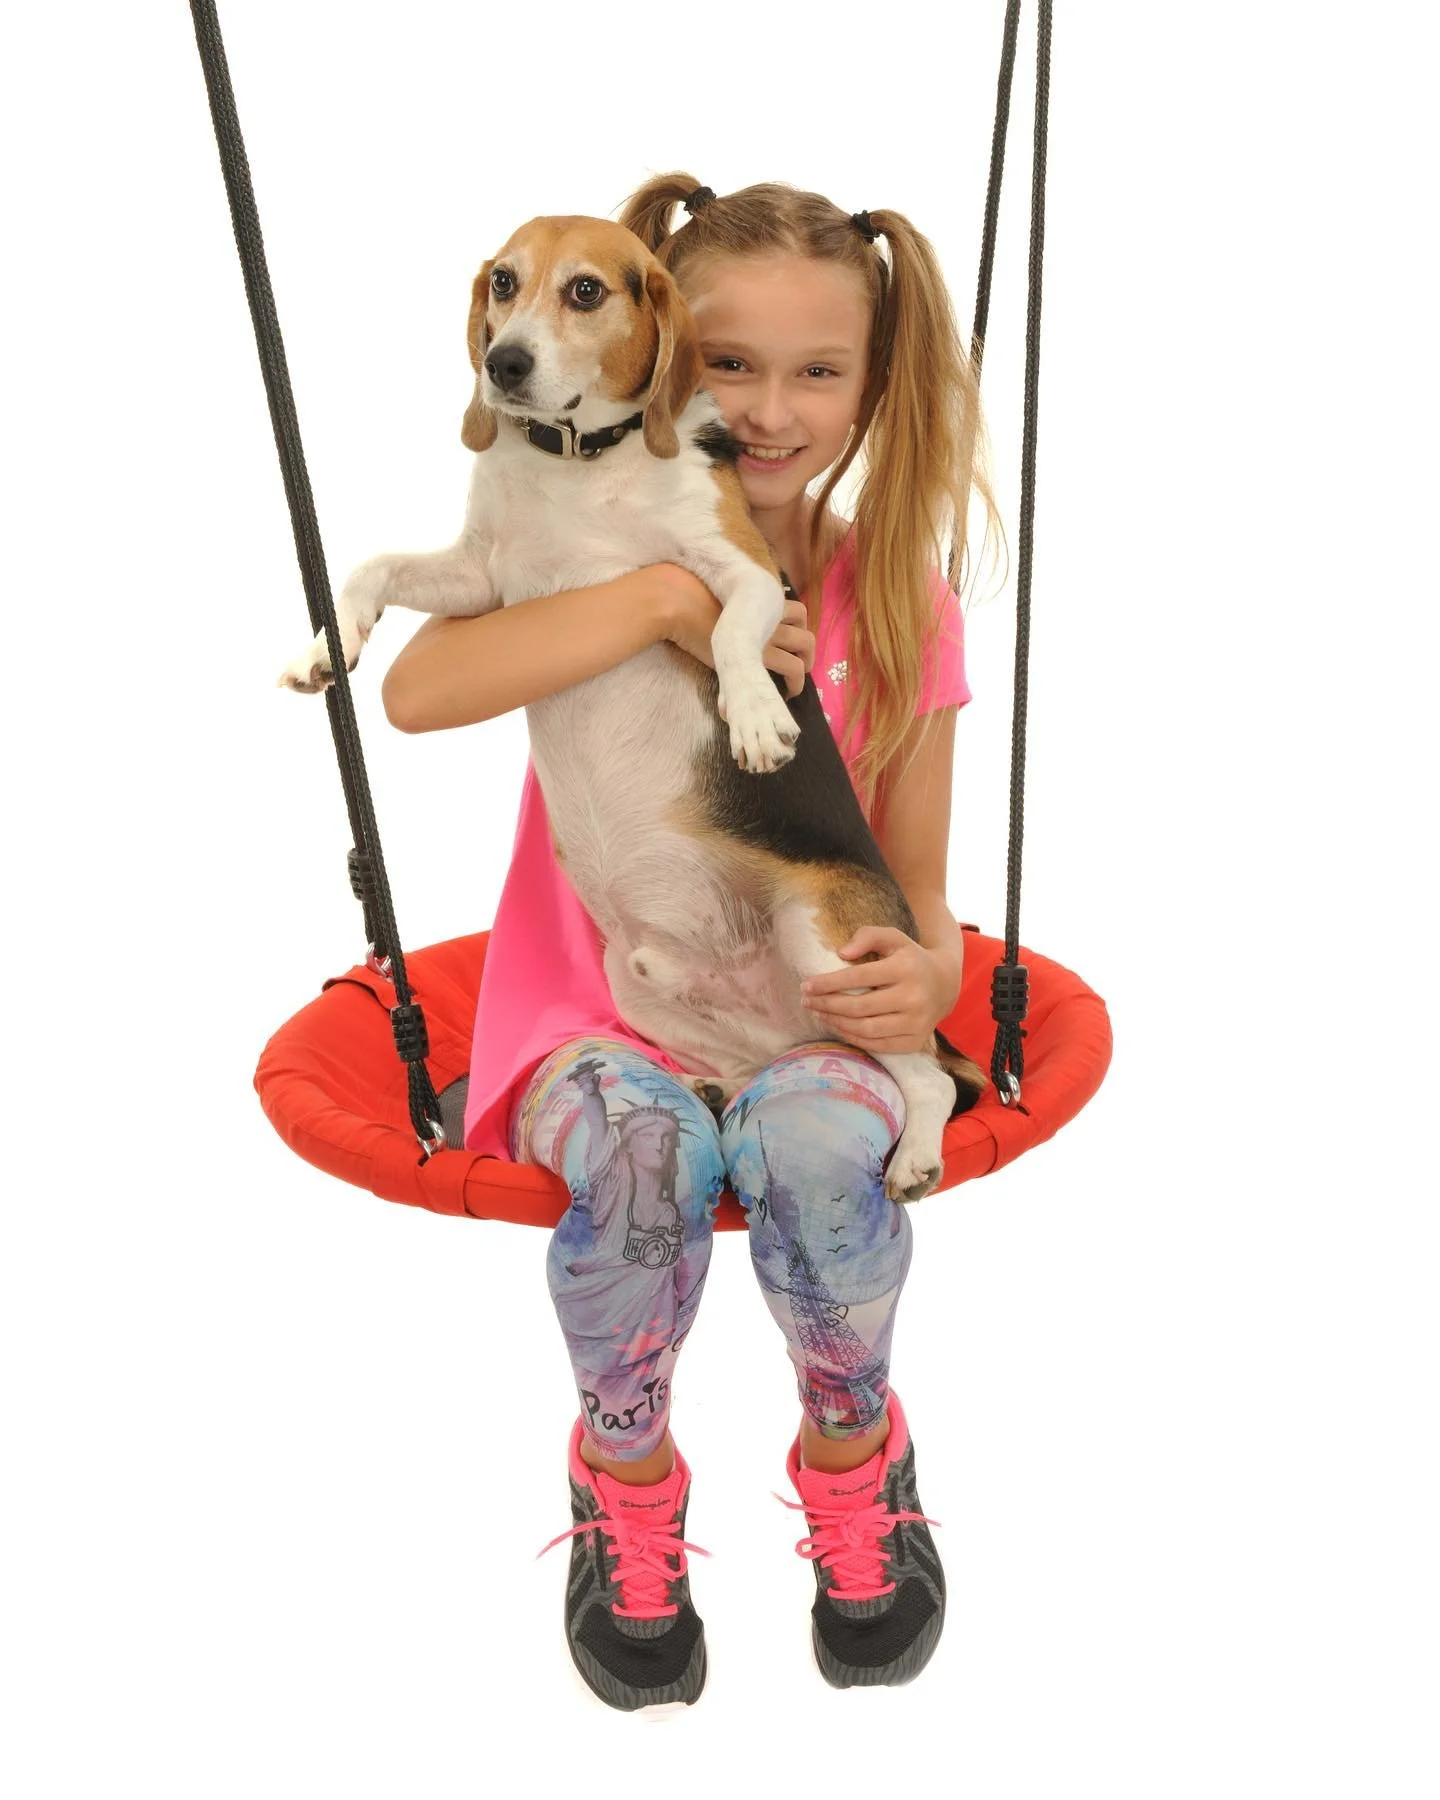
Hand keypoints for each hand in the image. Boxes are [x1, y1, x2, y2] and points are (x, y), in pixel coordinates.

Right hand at [659, 564, 814, 698]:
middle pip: (803, 620)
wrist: (681, 607)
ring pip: (805, 643)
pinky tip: (787, 692)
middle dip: (805, 642)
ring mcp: (768, 633)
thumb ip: (733, 616)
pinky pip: (793, 667)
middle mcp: (769, 614)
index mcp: (760, 601)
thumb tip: (732, 624)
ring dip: (806, 662)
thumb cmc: (690, 604)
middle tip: (800, 658)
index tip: (790, 638)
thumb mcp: (719, 608)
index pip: (793, 607)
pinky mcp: (761, 654)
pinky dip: (795, 682)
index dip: (795, 622)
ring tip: (797, 679)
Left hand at [800, 926, 960, 1054]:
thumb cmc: (909, 958)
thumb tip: (842, 953)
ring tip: (819, 1013)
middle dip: (827, 1005)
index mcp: (906, 968)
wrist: (944, 984)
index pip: (860, 977)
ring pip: (866, 1029)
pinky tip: (838, 1026)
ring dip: (836, 1023)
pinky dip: (853, 1037)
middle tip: (807, 1002)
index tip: (806, 985)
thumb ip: (867, 936)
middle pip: (859, 1006)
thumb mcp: (893, 937)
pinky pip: (877, 1045)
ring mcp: (916, 1022)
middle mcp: (914, 997)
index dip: (829, 983)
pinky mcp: (915, 1041)